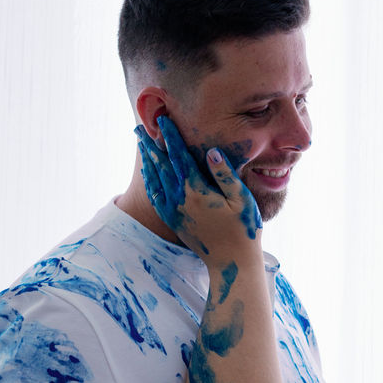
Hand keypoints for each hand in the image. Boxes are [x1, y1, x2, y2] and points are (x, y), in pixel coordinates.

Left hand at [137, 117, 261, 261]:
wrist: (231, 263)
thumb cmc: (243, 229)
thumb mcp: (241, 200)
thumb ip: (225, 175)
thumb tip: (211, 151)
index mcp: (196, 191)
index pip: (179, 156)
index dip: (171, 136)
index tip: (164, 120)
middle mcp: (180, 200)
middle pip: (161, 165)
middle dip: (150, 144)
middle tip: (139, 126)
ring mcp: (174, 211)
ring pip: (155, 179)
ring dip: (147, 159)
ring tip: (140, 142)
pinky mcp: (173, 221)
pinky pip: (156, 196)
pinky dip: (150, 180)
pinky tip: (148, 171)